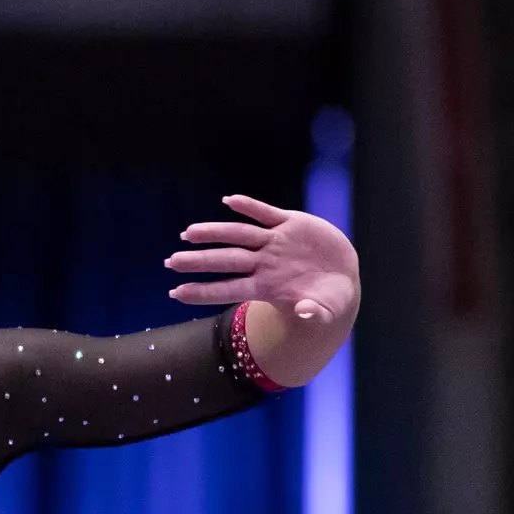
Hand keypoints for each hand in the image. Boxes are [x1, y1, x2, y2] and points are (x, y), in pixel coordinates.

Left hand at [163, 194, 359, 323]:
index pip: (229, 289)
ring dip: (215, 231)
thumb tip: (305, 312)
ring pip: (240, 234)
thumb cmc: (328, 299)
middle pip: (227, 260)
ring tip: (188, 232)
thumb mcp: (326, 309)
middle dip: (199, 260)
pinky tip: (230, 200)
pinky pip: (266, 213)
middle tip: (171, 261)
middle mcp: (264, 263)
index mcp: (267, 287)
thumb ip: (315, 313)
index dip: (204, 291)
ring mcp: (275, 242)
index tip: (176, 293)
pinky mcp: (292, 224)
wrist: (342, 276)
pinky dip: (250, 206)